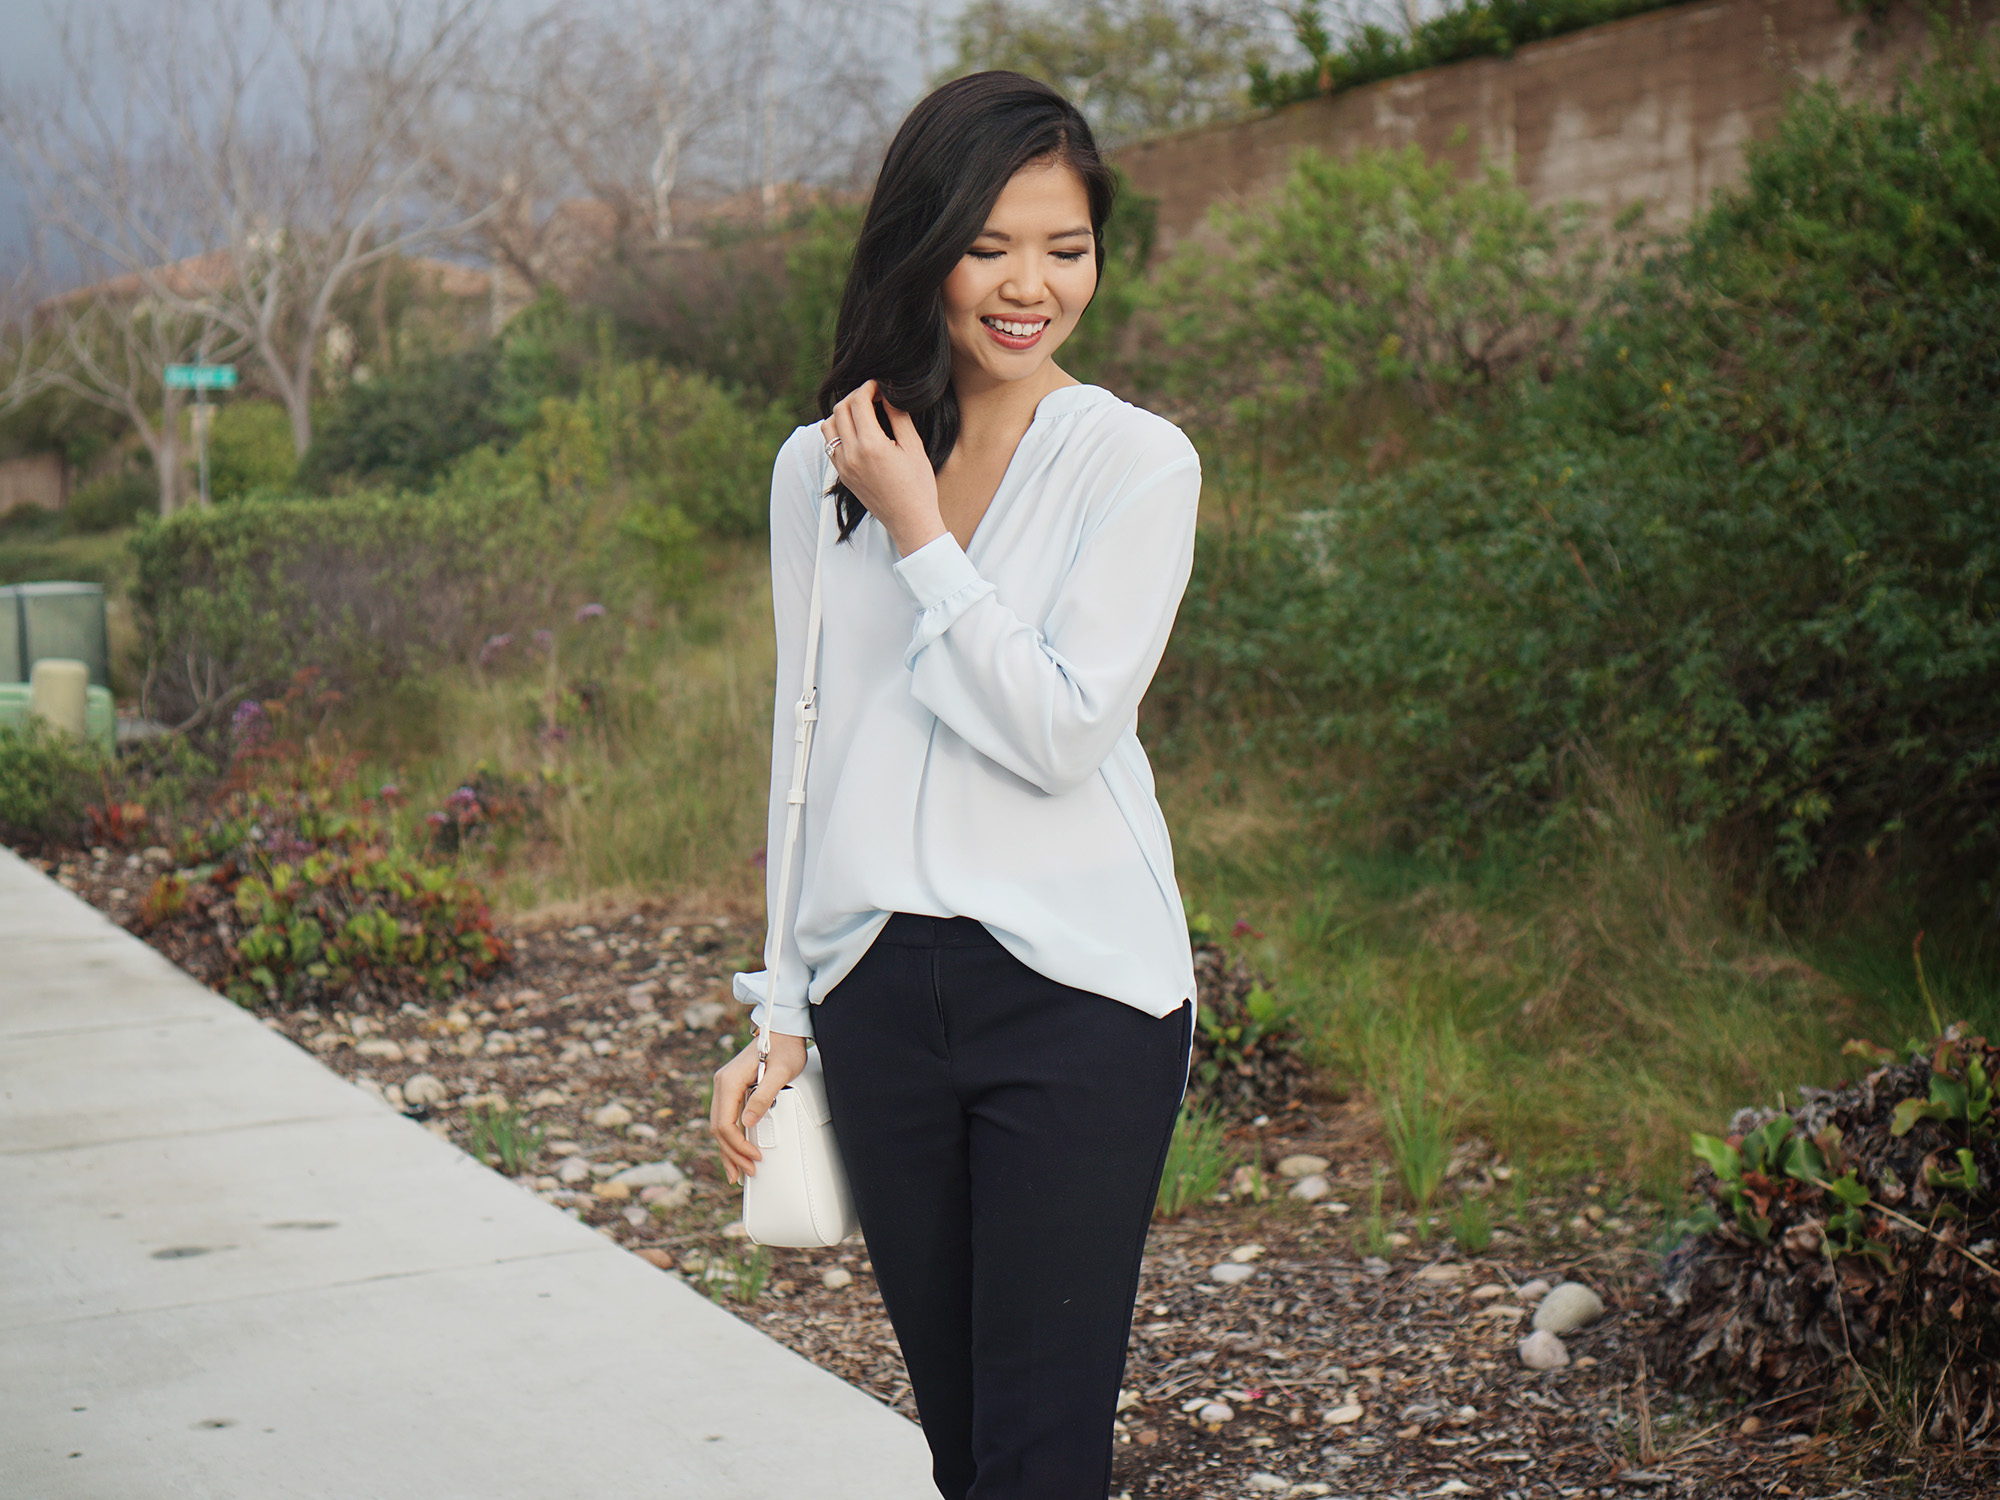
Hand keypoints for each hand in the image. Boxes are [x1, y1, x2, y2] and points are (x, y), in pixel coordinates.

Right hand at [710, 1030, 809, 1185]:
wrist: (783, 1030)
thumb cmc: (786, 1048)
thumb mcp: (781, 1073)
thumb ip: (764, 1096)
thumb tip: (747, 1123)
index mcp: (729, 1081)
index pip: (725, 1123)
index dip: (738, 1145)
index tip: (754, 1157)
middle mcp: (722, 1084)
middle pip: (718, 1128)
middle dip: (732, 1153)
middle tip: (747, 1173)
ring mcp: (724, 1086)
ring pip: (719, 1126)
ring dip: (728, 1150)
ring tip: (737, 1173)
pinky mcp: (731, 1089)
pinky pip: (726, 1118)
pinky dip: (729, 1138)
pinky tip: (734, 1153)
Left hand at [820, 379, 946, 557]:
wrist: (910, 521)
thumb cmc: (918, 486)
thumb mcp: (914, 447)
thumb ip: (899, 416)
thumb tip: (888, 393)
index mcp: (871, 446)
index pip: (858, 402)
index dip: (868, 387)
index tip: (879, 386)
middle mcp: (851, 455)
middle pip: (840, 409)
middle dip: (855, 396)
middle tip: (872, 396)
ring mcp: (843, 466)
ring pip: (828, 426)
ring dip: (842, 413)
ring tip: (862, 413)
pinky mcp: (842, 475)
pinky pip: (831, 445)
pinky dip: (839, 431)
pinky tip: (857, 432)